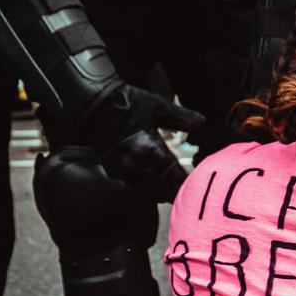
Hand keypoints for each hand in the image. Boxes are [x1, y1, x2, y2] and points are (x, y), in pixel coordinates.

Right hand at [87, 85, 205, 201]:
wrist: (93, 106)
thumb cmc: (128, 103)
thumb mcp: (157, 106)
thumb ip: (181, 118)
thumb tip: (202, 122)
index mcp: (147, 147)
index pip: (172, 173)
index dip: (184, 182)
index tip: (196, 184)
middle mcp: (133, 163)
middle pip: (162, 187)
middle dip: (175, 189)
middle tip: (189, 191)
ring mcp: (121, 170)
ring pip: (148, 191)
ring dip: (162, 192)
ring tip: (176, 192)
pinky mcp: (113, 173)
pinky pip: (135, 187)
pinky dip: (149, 189)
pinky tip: (159, 187)